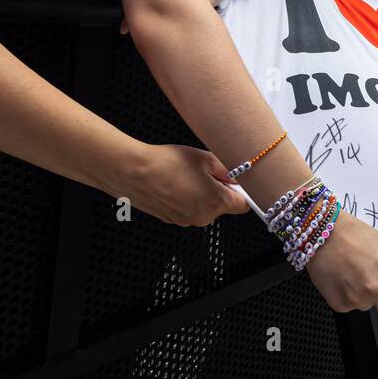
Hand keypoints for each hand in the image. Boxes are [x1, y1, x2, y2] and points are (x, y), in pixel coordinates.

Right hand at [102, 142, 249, 226]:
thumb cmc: (167, 163)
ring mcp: (185, 220)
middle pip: (222, 206)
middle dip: (219, 189)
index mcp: (215, 203)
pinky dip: (185, 198)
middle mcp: (202, 217)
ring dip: (201, 193)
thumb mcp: (205, 158)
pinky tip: (175, 182)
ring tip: (186, 175)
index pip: (244, 205)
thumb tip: (239, 177)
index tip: (236, 180)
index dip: (242, 191)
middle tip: (206, 171)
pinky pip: (187, 209)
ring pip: (204, 207)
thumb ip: (228, 170)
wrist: (133, 171)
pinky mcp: (171, 219)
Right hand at [305, 214, 377, 317]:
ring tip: (356, 273)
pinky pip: (353, 307)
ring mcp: (358, 299)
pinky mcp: (341, 305)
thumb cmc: (354, 235)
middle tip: (375, 277)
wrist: (322, 232)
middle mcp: (377, 289)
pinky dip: (350, 296)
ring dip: (367, 296)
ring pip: (371, 308)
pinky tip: (344, 279)